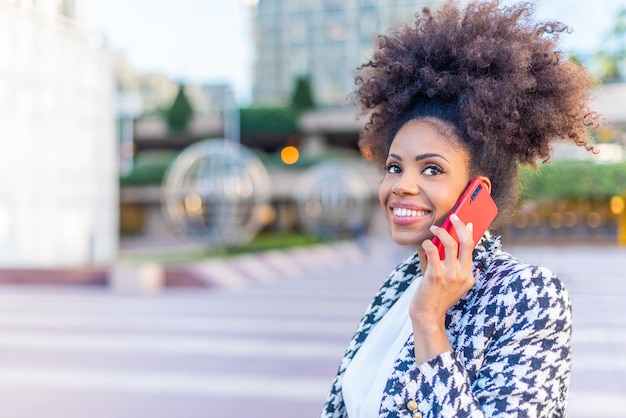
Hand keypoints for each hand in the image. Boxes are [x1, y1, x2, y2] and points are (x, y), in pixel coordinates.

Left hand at [410, 213, 475, 362]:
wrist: (428, 316)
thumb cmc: (436, 297)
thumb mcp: (451, 283)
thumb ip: (453, 265)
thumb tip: (451, 243)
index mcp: (468, 276)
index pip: (472, 249)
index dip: (469, 233)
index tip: (467, 222)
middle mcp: (463, 275)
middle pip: (466, 242)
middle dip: (460, 225)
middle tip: (453, 216)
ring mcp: (450, 275)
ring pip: (450, 243)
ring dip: (441, 232)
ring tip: (434, 229)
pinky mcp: (436, 275)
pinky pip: (433, 251)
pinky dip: (427, 243)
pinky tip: (424, 244)